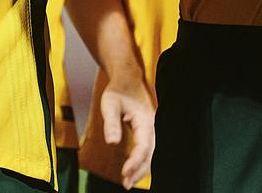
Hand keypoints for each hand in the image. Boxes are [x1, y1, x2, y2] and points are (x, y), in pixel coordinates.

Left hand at [99, 73, 155, 188]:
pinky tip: (132, 170)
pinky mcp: (146, 131)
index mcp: (146, 120)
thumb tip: (112, 143)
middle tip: (126, 184)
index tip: (124, 172)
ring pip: (150, 153)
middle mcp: (151, 126)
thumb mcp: (110, 104)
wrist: (127, 79)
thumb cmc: (118, 90)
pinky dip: (141, 161)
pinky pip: (146, 149)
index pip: (144, 146)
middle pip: (150, 154)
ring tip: (127, 182)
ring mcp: (150, 129)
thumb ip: (111, 122)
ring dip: (140, 168)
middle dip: (139, 170)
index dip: (135, 161)